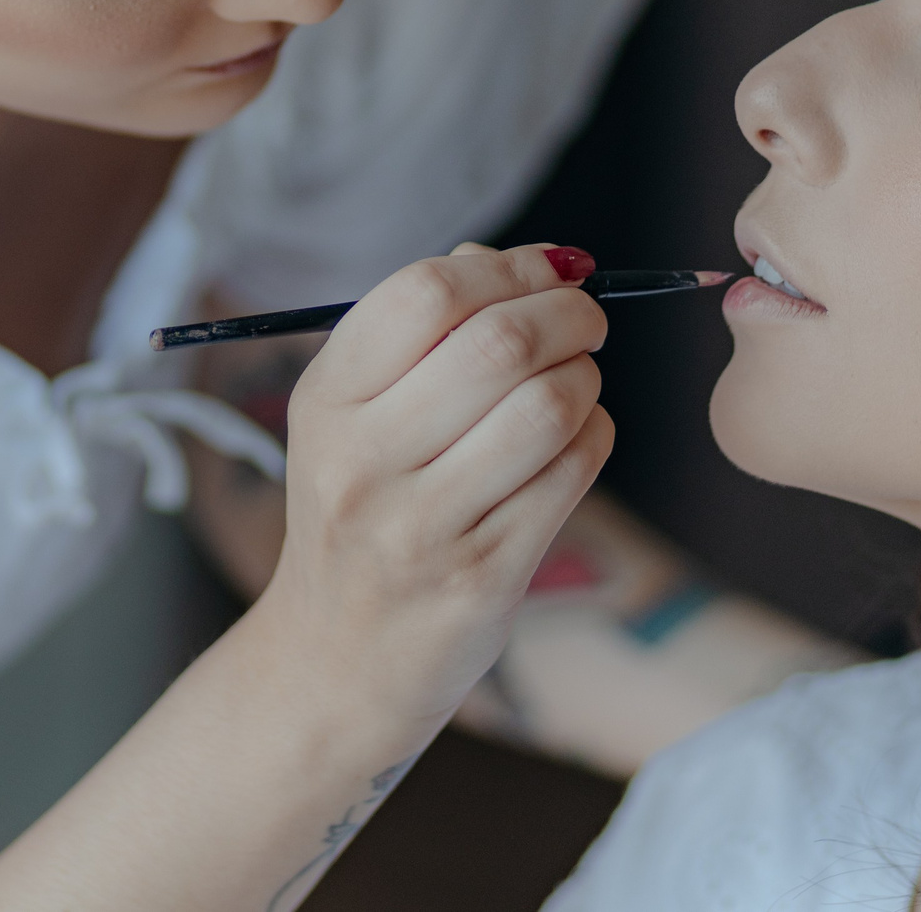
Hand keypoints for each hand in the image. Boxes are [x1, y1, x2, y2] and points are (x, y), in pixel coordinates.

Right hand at [251, 242, 613, 726]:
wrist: (337, 661)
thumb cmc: (362, 510)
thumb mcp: (352, 417)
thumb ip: (419, 330)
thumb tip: (508, 260)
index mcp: (326, 401)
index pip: (424, 293)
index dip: (508, 265)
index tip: (549, 269)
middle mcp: (363, 462)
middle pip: (499, 343)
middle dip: (569, 315)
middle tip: (586, 319)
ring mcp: (421, 527)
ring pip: (548, 407)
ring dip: (585, 378)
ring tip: (576, 383)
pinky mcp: (482, 578)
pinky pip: (571, 474)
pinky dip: (593, 437)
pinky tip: (575, 439)